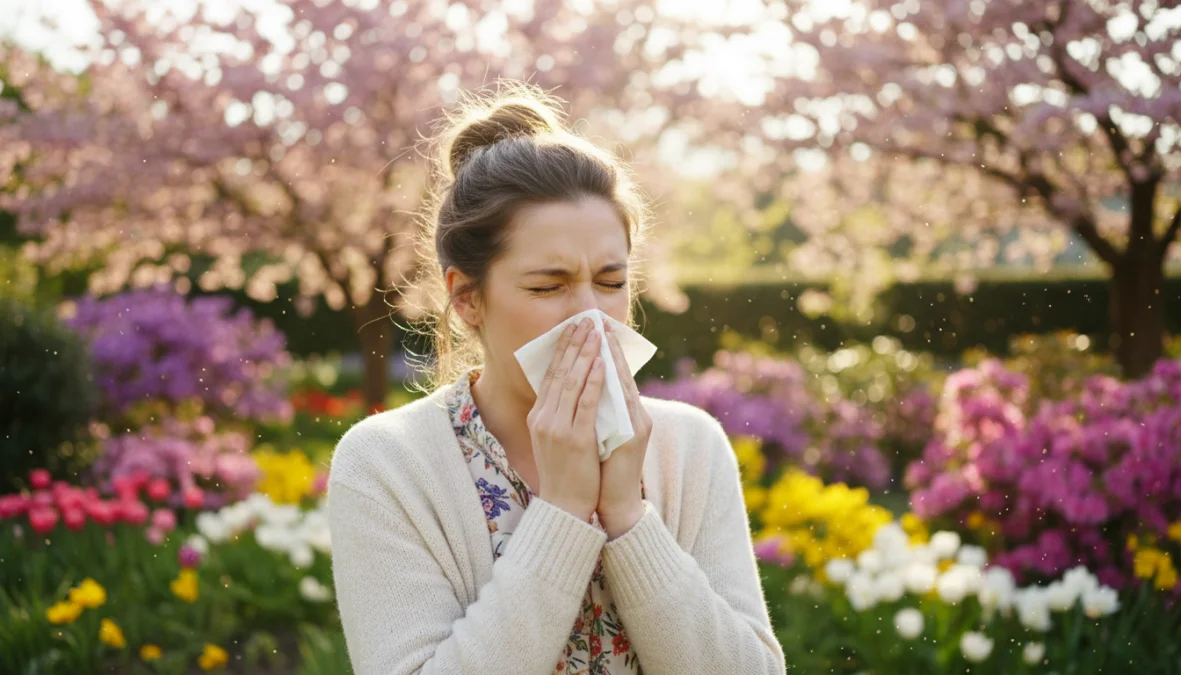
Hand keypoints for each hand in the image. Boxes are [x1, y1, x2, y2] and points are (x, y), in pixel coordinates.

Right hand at [527, 317, 604, 522]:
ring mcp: (557, 428)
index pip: (550, 375)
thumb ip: (560, 414)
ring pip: (572, 382)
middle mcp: (544, 418)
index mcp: (538, 417)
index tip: (572, 329)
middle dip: (573, 344)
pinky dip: (594, 381)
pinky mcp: (575, 439)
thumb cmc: (566, 473)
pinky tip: (602, 363)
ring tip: (595, 332)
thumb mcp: (554, 439)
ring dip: (585, 354)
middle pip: (559, 372)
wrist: (565, 506)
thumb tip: (576, 388)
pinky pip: (586, 403)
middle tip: (584, 321)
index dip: (562, 350)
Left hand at [597, 320, 651, 538]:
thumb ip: (599, 412)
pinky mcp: (633, 438)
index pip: (618, 376)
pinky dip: (609, 384)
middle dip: (607, 347)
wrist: (614, 503)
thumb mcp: (601, 435)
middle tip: (595, 322)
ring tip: (598, 335)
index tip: (596, 329)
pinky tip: (602, 366)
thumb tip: (583, 388)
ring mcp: (637, 426)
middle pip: (622, 374)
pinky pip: (619, 404)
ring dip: (608, 357)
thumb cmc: (603, 471)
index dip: (608, 352)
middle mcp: (637, 416)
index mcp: (630, 414)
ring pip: (622, 384)